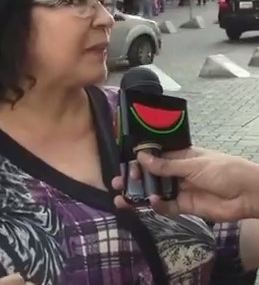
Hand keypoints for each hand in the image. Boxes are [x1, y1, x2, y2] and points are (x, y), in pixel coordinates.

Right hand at [112, 147, 258, 221]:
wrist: (249, 194)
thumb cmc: (224, 170)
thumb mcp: (194, 164)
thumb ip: (166, 165)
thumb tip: (141, 158)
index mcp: (180, 156)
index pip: (154, 157)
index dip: (139, 160)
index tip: (125, 163)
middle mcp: (177, 172)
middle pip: (150, 175)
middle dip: (134, 178)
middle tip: (117, 181)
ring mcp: (180, 190)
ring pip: (154, 191)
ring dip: (139, 194)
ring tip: (121, 196)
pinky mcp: (185, 206)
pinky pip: (166, 206)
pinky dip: (157, 205)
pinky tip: (151, 202)